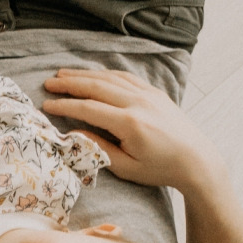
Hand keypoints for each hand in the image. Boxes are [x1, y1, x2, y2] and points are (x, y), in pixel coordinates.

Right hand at [41, 68, 224, 190]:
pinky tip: (93, 74)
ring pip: (110, 78)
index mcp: (130, 123)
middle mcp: (139, 103)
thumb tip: (74, 133)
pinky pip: (126, 77)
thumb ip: (98, 148)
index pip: (89, 108)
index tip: (46, 105)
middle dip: (70, 83)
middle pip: (97, 86)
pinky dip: (105, 74)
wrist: (196, 160)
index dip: (65, 105)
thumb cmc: (160, 169)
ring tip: (64, 74)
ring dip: (85, 74)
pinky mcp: (155, 92)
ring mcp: (149, 94)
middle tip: (48, 83)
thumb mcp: (126, 167)